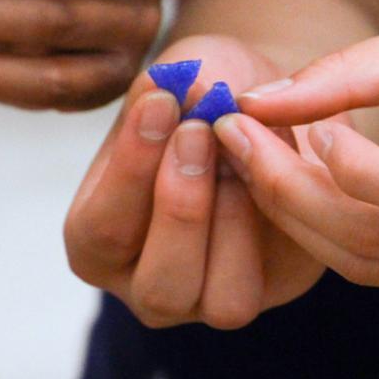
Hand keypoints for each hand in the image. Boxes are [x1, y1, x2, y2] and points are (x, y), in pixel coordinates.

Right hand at [64, 34, 327, 328]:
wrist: (257, 109)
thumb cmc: (200, 97)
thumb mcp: (179, 77)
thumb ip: (168, 85)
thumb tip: (176, 86)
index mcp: (97, 241)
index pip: (102, 228)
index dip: (131, 167)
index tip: (161, 103)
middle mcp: (146, 284)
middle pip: (160, 286)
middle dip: (183, 207)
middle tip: (201, 130)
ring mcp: (209, 300)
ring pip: (223, 302)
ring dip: (237, 221)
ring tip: (244, 151)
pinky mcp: (268, 290)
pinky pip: (280, 282)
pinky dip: (281, 224)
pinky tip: (280, 167)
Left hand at [220, 4, 378, 295]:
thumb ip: (354, 70)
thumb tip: (258, 101)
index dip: (353, 167)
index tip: (303, 119)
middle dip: (291, 193)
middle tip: (238, 138)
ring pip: (377, 269)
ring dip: (302, 219)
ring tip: (266, 156)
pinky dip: (338, 234)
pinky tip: (315, 182)